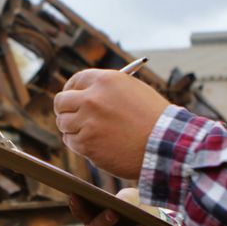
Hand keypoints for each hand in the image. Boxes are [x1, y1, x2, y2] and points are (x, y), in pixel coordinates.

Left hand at [53, 69, 168, 178]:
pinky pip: (71, 141)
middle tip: (71, 116)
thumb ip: (107, 90)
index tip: (71, 97)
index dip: (71, 90)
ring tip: (90, 133)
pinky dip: (79, 144)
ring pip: (64, 123)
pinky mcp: (86, 143)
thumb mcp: (132, 90)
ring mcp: (87, 122)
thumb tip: (86, 94)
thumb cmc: (154, 118)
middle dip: (64, 109)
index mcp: (105, 81)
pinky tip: (94, 144)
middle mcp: (92, 99)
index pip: (75, 81)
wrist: (165, 144)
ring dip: (73, 128)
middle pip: (61, 101)